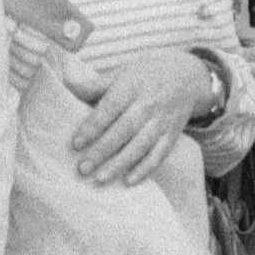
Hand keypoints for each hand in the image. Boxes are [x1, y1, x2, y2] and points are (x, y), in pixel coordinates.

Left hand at [66, 48, 205, 186]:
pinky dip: (145, 169)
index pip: (110, 107)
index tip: (76, 144)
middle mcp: (149, 103)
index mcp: (132, 85)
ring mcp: (162, 121)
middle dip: (102, 150)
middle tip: (82, 168)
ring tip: (99, 179)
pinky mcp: (172, 135)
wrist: (188, 76)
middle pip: (124, 129)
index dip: (93, 126)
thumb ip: (95, 83)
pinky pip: (159, 155)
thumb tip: (67, 82)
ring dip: (120, 164)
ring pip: (141, 145)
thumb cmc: (146, 75)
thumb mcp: (123, 72)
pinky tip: (128, 181)